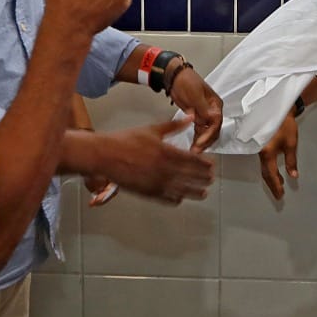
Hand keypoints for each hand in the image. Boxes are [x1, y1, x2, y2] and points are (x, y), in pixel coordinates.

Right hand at [88, 118, 212, 203]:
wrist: (105, 155)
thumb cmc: (125, 141)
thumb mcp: (152, 129)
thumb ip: (174, 126)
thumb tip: (190, 117)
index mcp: (167, 152)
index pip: (193, 160)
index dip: (204, 164)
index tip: (211, 166)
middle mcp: (164, 169)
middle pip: (191, 176)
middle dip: (203, 178)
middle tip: (211, 179)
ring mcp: (156, 182)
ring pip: (182, 190)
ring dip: (195, 192)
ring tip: (203, 193)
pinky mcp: (147, 192)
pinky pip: (166, 198)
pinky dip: (176, 199)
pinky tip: (180, 199)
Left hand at [167, 62, 223, 150]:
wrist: (174, 77)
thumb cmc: (186, 81)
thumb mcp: (195, 94)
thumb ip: (203, 108)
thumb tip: (211, 118)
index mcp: (215, 104)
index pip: (216, 123)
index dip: (209, 134)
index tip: (201, 141)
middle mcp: (212, 111)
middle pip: (213, 130)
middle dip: (206, 141)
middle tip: (197, 150)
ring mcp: (204, 114)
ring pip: (206, 133)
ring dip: (201, 142)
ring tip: (194, 151)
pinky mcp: (196, 117)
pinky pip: (199, 131)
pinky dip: (196, 138)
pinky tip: (193, 145)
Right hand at [258, 113, 298, 199]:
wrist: (277, 109)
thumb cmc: (284, 124)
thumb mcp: (291, 144)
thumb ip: (291, 161)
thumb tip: (293, 175)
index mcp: (267, 153)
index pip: (271, 174)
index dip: (276, 186)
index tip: (280, 195)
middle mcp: (260, 152)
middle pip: (265, 173)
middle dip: (272, 184)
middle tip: (278, 194)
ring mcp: (258, 149)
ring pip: (264, 168)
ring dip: (271, 177)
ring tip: (279, 184)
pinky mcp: (260, 145)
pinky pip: (263, 161)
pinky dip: (269, 169)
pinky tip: (274, 171)